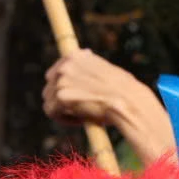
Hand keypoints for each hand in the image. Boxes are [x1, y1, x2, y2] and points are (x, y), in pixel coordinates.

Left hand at [43, 50, 175, 164]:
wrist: (129, 103)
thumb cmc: (125, 93)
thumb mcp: (108, 74)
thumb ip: (91, 71)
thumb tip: (84, 79)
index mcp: (76, 56)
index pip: (57, 70)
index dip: (64, 86)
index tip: (77, 97)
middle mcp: (66, 65)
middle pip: (49, 85)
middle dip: (61, 99)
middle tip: (79, 111)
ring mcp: (62, 80)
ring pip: (49, 100)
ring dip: (63, 111)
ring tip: (82, 118)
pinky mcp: (61, 97)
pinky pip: (52, 112)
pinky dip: (64, 119)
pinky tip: (81, 122)